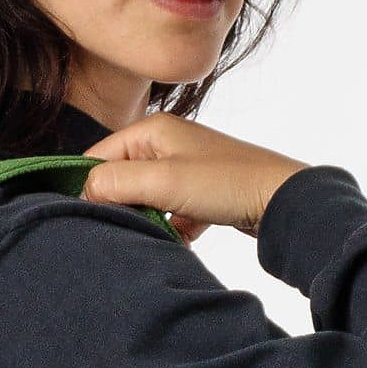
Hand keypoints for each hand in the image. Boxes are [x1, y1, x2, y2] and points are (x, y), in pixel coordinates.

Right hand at [80, 111, 309, 243]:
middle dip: (120, 205)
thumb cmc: (226, 183)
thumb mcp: (163, 181)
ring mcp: (185, 168)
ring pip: (146, 198)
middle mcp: (166, 143)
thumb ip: (115, 182)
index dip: (89, 187)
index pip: (99, 156)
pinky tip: (182, 238)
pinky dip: (172, 227)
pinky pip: (171, 212)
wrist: (283, 200)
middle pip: (121, 178)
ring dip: (147, 219)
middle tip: (123, 228)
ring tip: (156, 232)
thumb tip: (83, 191)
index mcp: (152, 130)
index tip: (88, 216)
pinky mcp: (200, 193)